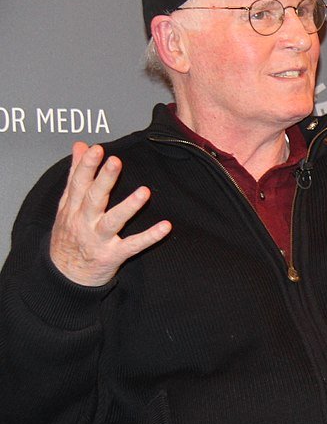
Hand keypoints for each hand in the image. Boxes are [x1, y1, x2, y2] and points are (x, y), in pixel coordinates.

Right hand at [50, 142, 171, 285]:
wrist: (64, 278)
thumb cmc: (68, 236)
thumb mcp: (66, 206)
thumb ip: (76, 175)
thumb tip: (80, 145)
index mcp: (73, 209)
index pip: (79, 184)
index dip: (86, 166)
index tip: (96, 149)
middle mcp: (84, 223)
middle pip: (94, 199)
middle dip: (104, 180)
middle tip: (115, 161)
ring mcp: (98, 240)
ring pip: (113, 222)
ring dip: (129, 207)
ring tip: (144, 192)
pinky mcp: (113, 256)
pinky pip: (133, 246)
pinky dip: (149, 237)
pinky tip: (165, 227)